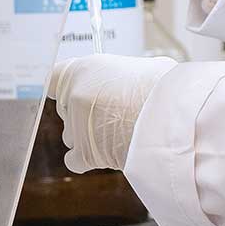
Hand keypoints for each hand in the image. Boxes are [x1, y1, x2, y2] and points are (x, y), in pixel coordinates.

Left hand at [48, 54, 174, 172]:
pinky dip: (87, 159)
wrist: (170, 115)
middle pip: (67, 107)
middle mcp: (74, 96)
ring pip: (72, 134)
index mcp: (83, 69)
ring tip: (117, 132)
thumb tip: (127, 81)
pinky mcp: (84, 153)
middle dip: (84, 111)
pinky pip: (74, 160)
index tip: (77, 89)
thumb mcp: (141, 65)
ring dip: (88, 135)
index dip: (67, 85)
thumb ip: (120, 75)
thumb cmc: (163, 87)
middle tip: (111, 111)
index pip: (54, 77)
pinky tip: (106, 151)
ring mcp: (76, 126)